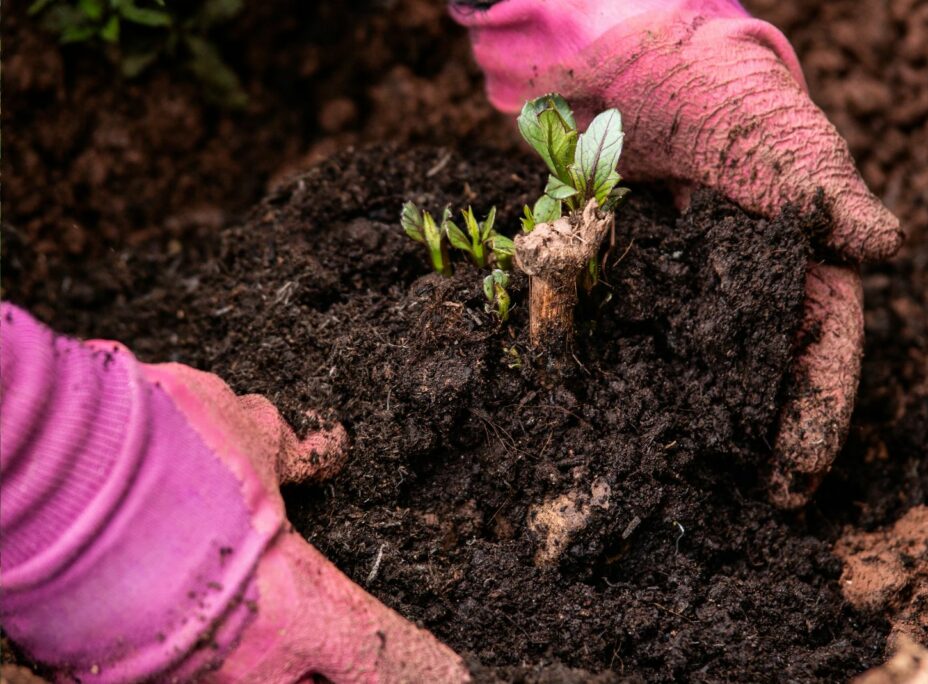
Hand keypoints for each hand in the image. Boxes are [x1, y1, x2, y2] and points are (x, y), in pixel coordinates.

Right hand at [0, 304, 467, 681]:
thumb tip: (326, 448)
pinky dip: (191, 664)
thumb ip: (293, 451)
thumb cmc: (162, 448)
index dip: (428, 668)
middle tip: (333, 649)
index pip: (387, 657)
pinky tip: (182, 628)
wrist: (46, 468)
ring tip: (253, 625)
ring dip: (263, 665)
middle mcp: (249, 665)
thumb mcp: (248, 435)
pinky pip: (175, 683)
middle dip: (334, 674)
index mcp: (301, 606)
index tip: (455, 673)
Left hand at [451, 0, 901, 506]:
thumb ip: (820, 192)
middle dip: (735, 444)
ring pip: (668, 366)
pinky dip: (582, 360)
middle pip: (744, 379)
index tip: (792, 485)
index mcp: (794, 270)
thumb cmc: (727, 97)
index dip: (810, 420)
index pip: (817, 353)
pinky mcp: (605, 277)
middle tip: (717, 512)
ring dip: (659, 420)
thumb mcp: (780, 139)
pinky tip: (568, 399)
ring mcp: (666, 291)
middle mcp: (732, 293)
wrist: (635, 66)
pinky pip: (592, 327)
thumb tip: (880, 247)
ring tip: (645, 479)